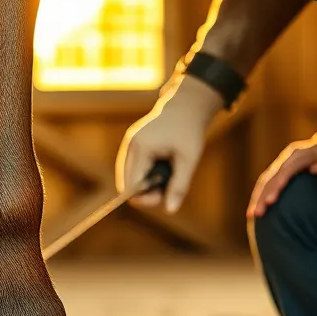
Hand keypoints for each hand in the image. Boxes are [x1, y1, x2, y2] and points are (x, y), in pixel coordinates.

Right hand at [116, 75, 223, 213]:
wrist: (187, 105)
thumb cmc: (190, 131)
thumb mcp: (189, 159)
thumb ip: (179, 185)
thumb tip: (170, 210)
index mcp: (142, 147)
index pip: (132, 184)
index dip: (145, 197)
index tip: (162, 197)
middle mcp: (130, 144)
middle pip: (126, 183)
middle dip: (145, 192)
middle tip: (166, 188)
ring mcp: (129, 143)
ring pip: (127, 176)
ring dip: (144, 183)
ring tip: (165, 177)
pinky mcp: (132, 143)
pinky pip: (132, 168)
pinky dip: (144, 174)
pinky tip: (160, 170)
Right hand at [246, 131, 316, 218]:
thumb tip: (314, 169)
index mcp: (302, 153)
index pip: (286, 170)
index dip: (277, 185)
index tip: (271, 201)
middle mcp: (289, 156)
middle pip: (271, 176)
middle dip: (262, 195)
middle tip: (257, 214)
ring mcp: (284, 162)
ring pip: (266, 180)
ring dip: (257, 197)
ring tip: (251, 215)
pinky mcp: (282, 169)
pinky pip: (268, 182)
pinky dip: (260, 195)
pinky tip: (255, 208)